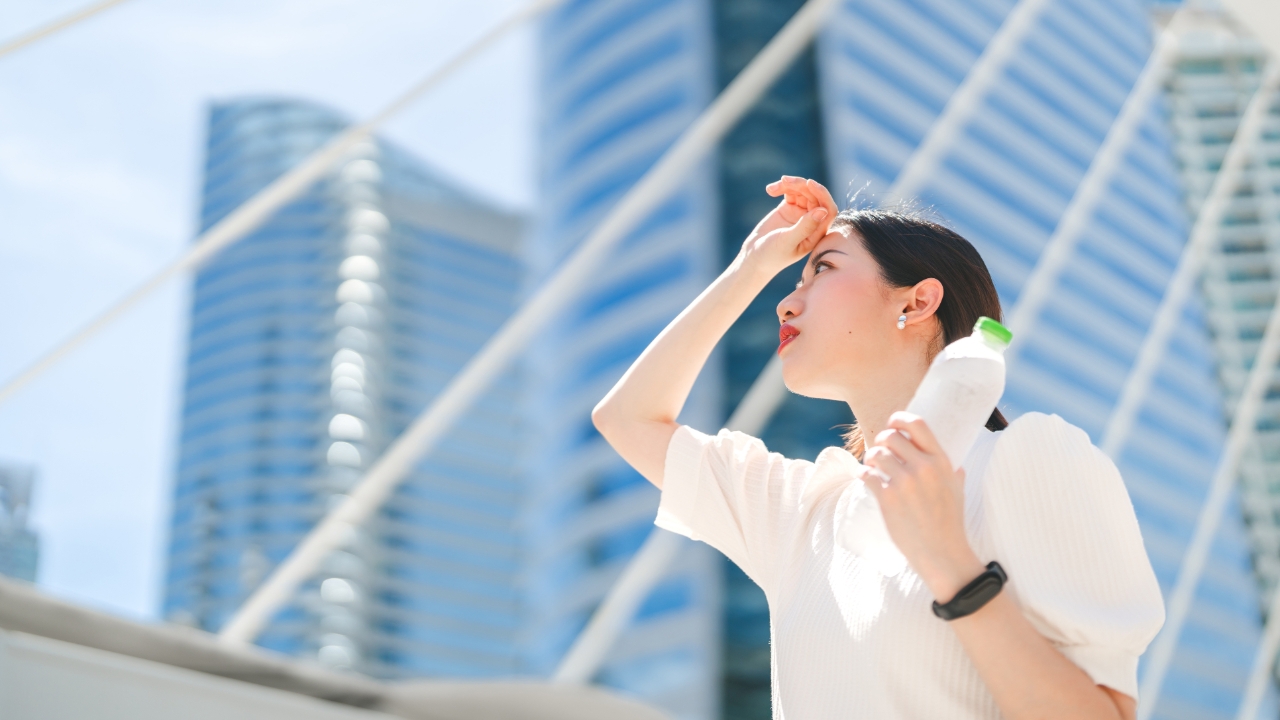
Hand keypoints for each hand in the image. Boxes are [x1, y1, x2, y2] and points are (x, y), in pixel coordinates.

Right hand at [736, 176, 838, 276]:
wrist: (754, 257)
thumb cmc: (771, 256)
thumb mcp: (787, 241)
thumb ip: (805, 227)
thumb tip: (822, 211)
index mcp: (817, 233)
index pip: (828, 210)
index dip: (822, 194)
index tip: (809, 183)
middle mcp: (812, 222)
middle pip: (815, 197)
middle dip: (802, 186)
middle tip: (785, 181)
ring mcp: (800, 214)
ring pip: (803, 192)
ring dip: (791, 185)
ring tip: (774, 187)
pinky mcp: (788, 208)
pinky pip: (791, 192)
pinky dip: (782, 187)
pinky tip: (770, 190)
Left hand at [857, 412, 985, 600]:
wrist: (942, 553)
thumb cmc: (950, 523)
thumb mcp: (958, 491)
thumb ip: (954, 474)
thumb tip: (955, 466)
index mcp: (941, 461)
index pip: (918, 424)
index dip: (899, 419)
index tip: (892, 424)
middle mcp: (923, 467)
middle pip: (891, 436)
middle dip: (881, 441)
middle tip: (880, 452)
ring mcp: (905, 482)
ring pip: (876, 454)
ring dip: (871, 459)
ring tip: (873, 467)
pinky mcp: (888, 498)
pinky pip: (867, 475)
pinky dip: (864, 475)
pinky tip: (866, 479)